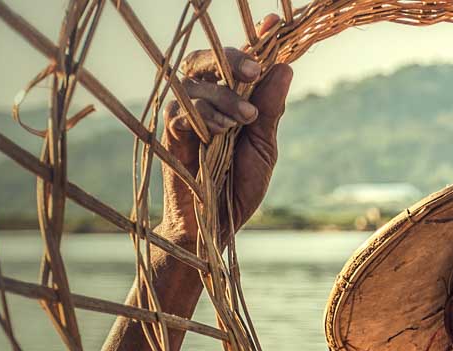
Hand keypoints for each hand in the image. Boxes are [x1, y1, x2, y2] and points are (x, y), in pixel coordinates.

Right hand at [160, 14, 292, 238]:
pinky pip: (178, 111)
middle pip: (207, 58)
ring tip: (244, 119)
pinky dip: (202, 115)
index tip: (275, 22)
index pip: (240, 60)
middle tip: (254, 69)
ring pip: (193, 83)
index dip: (256, 38)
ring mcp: (184, 115)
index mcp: (232, 99)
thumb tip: (284, 67)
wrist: (215, 226)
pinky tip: (221, 131)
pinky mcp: (168, 134)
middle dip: (230, 57)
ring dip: (222, 95)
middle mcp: (206, 100)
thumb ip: (270, 108)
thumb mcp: (264, 147)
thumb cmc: (239, 186)